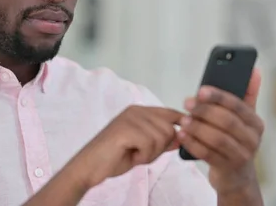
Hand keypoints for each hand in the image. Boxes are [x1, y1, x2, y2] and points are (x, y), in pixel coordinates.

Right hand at [68, 105, 183, 188]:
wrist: (91, 165)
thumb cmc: (115, 157)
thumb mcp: (144, 148)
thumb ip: (161, 141)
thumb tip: (181, 137)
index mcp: (139, 111)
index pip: (169, 112)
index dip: (181, 122)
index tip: (185, 132)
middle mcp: (136, 110)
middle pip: (169, 128)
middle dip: (161, 147)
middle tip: (143, 154)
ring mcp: (130, 118)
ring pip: (161, 137)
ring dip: (151, 153)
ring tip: (135, 154)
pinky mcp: (126, 129)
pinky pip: (149, 144)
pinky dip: (143, 156)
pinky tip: (131, 156)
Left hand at [178, 68, 263, 193]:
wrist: (237, 177)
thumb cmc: (236, 141)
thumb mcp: (244, 119)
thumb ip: (247, 95)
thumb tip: (254, 71)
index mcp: (255, 122)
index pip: (238, 105)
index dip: (218, 97)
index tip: (201, 90)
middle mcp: (252, 139)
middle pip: (227, 121)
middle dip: (205, 111)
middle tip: (187, 103)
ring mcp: (241, 156)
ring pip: (217, 139)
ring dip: (198, 128)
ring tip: (183, 120)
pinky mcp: (227, 169)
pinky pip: (208, 154)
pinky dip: (193, 144)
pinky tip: (182, 136)